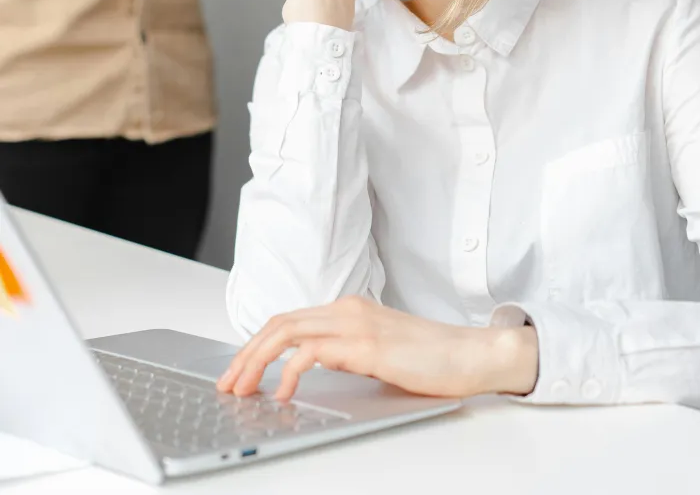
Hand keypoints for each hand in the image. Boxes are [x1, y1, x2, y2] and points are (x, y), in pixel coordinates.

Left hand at [216, 297, 537, 400]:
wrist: (469, 355)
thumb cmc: (429, 358)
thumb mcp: (376, 353)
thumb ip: (344, 353)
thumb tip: (305, 370)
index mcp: (348, 309)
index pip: (288, 320)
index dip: (255, 345)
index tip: (237, 372)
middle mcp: (347, 309)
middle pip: (279, 322)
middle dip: (245, 353)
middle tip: (227, 383)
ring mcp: (356, 323)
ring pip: (287, 331)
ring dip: (257, 360)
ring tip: (243, 389)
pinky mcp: (367, 344)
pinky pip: (313, 351)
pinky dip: (290, 370)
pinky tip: (285, 393)